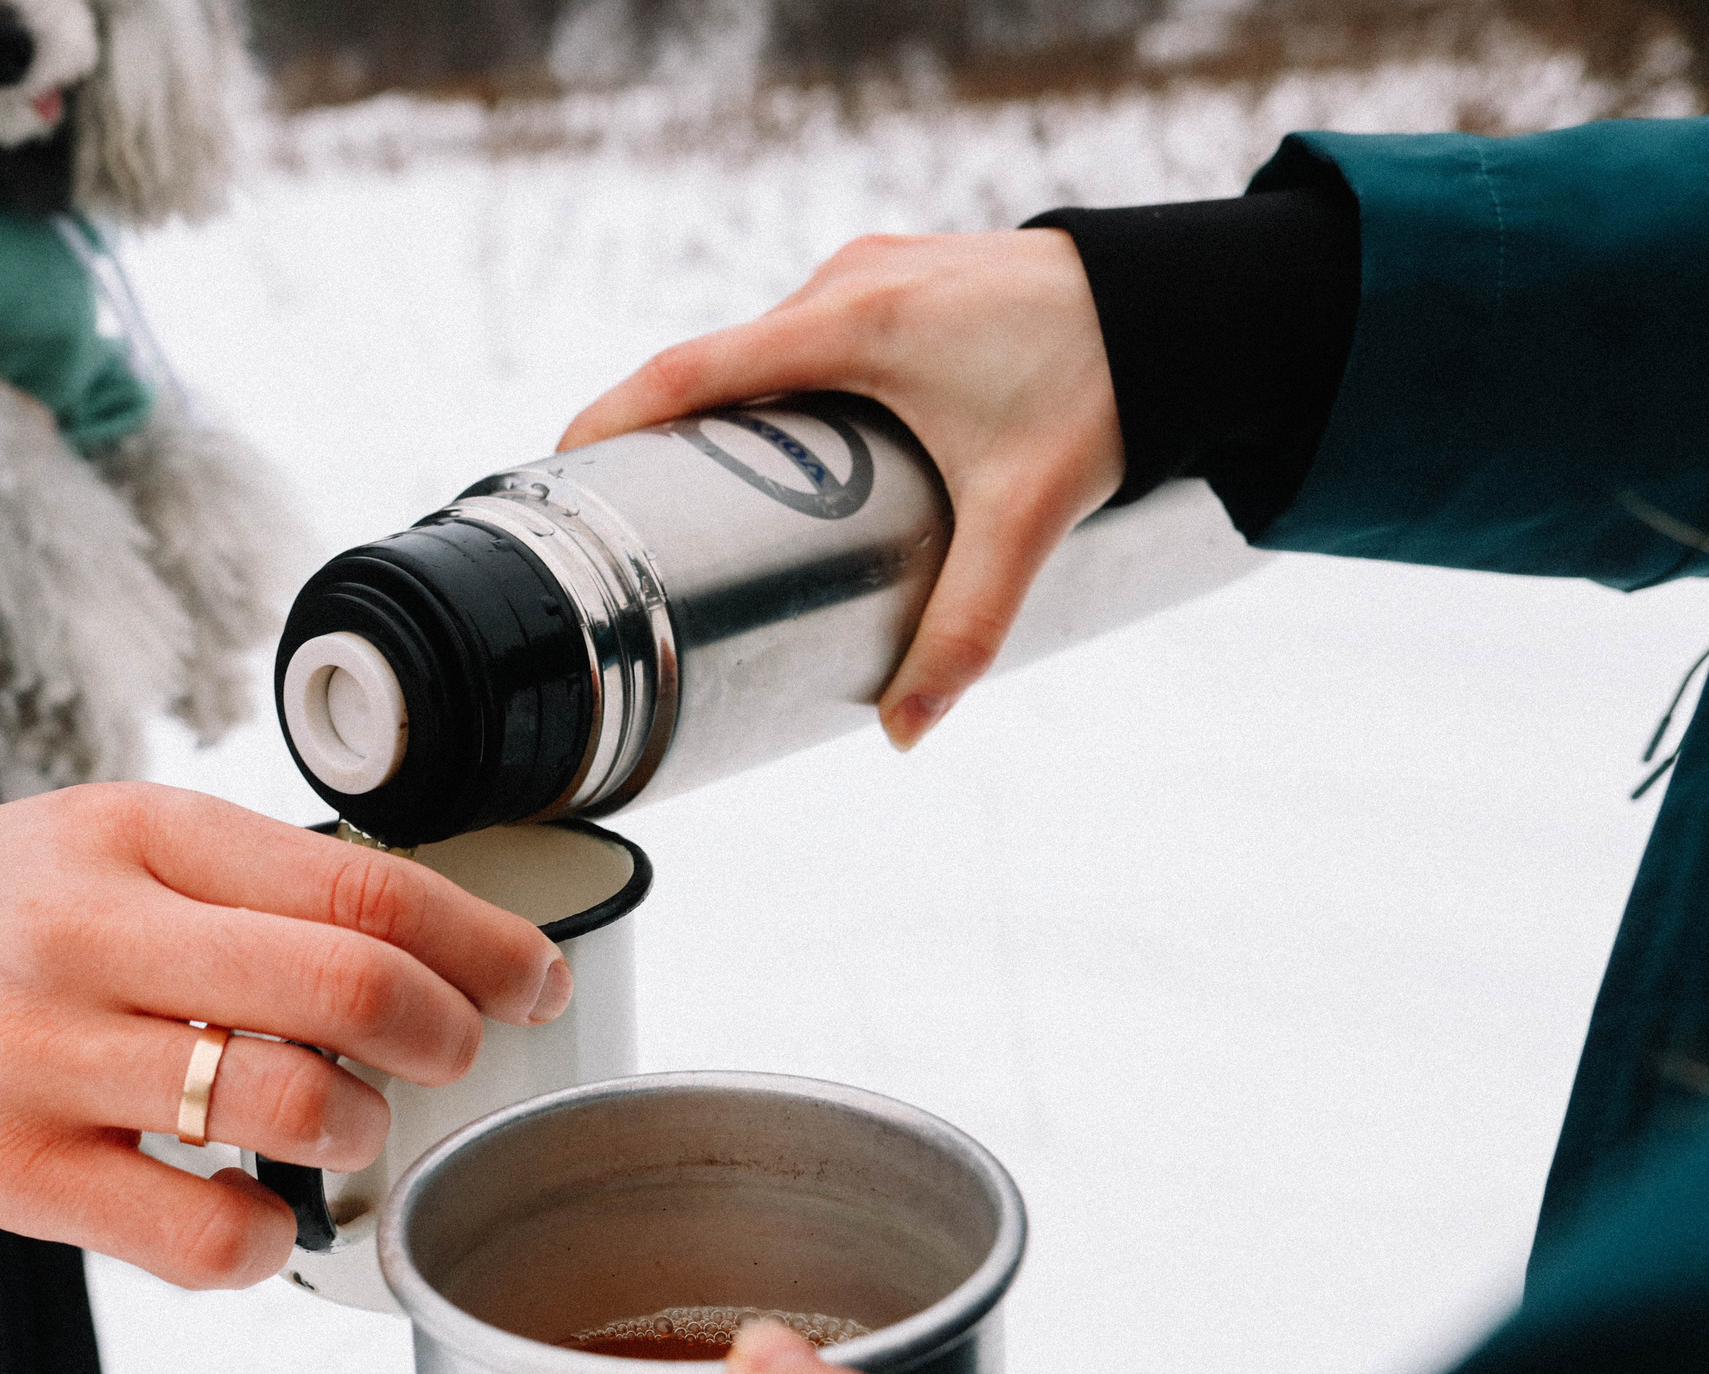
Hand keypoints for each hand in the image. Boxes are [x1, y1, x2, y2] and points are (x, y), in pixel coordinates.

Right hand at [0, 782, 570, 1286]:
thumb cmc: (33, 908)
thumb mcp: (141, 843)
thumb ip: (275, 887)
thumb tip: (453, 959)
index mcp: (145, 833)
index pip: (363, 886)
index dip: (480, 946)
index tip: (532, 984)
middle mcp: (90, 935)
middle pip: (345, 991)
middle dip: (443, 1040)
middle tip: (449, 1057)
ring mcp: (41, 1056)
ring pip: (283, 1109)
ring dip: (359, 1133)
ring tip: (343, 1124)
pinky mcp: (5, 1170)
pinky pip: (192, 1237)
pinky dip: (265, 1240)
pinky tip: (257, 1210)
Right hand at [561, 230, 1121, 749]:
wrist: (1192, 303)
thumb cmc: (1110, 385)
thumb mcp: (1027, 518)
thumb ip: (965, 630)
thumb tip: (903, 733)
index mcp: (854, 324)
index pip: (687, 369)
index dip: (607, 418)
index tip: (552, 470)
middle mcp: (847, 283)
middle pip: (713, 363)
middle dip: (658, 434)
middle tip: (622, 515)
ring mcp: (871, 269)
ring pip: (760, 346)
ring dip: (721, 410)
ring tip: (693, 494)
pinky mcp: (900, 276)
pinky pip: (801, 333)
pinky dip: (770, 385)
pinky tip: (780, 444)